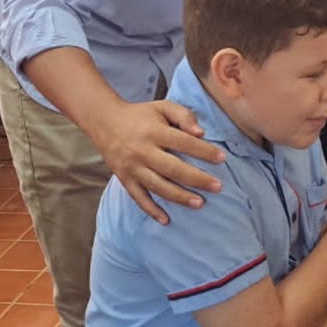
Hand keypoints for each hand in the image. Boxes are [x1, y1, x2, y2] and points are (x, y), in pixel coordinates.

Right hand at [85, 99, 224, 223]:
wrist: (104, 121)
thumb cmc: (140, 115)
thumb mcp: (163, 107)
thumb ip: (184, 115)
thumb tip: (201, 133)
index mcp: (154, 131)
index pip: (183, 142)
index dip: (204, 151)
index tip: (222, 158)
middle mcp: (142, 151)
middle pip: (173, 168)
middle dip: (197, 179)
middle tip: (218, 186)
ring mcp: (132, 167)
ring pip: (158, 186)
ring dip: (179, 197)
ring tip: (200, 203)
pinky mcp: (124, 178)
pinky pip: (138, 197)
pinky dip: (151, 210)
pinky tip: (166, 220)